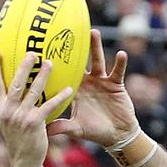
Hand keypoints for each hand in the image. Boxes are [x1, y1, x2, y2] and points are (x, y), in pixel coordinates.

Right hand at [0, 51, 71, 166]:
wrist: (23, 162)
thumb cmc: (13, 141)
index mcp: (0, 108)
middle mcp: (10, 110)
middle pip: (16, 83)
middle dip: (24, 66)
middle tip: (32, 52)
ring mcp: (22, 116)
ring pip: (33, 91)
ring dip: (42, 76)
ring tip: (50, 63)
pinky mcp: (35, 123)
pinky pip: (49, 106)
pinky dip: (59, 97)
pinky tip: (68, 89)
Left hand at [47, 29, 137, 146]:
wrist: (117, 135)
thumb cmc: (95, 131)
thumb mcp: (77, 129)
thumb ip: (62, 127)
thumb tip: (45, 132)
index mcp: (76, 91)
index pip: (64, 75)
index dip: (56, 65)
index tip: (45, 51)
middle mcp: (87, 83)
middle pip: (79, 62)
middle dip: (74, 49)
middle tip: (65, 31)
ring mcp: (102, 81)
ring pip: (98, 61)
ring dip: (96, 47)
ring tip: (93, 32)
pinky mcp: (116, 83)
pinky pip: (118, 71)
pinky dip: (120, 63)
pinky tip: (121, 53)